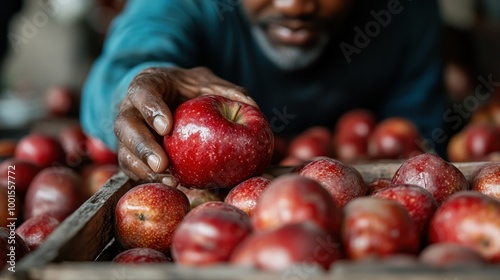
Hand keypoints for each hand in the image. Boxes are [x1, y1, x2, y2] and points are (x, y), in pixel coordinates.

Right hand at [114, 67, 256, 183]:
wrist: (169, 97)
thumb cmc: (188, 89)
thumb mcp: (206, 83)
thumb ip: (226, 91)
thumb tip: (253, 106)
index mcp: (147, 85)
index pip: (143, 93)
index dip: (151, 110)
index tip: (167, 127)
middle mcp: (131, 108)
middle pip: (125, 126)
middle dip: (142, 146)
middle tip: (162, 165)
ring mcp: (128, 132)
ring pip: (125, 151)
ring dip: (143, 169)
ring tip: (169, 181)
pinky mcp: (131, 153)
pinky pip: (133, 168)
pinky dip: (149, 179)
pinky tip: (172, 186)